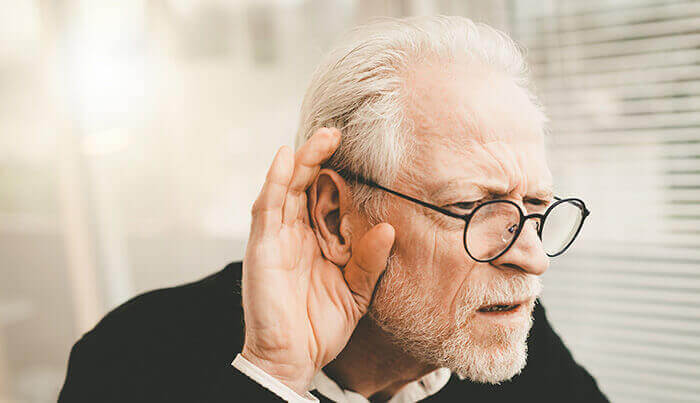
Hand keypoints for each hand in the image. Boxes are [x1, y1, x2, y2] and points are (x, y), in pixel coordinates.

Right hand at [240, 128, 395, 394]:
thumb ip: (370, 261)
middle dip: (321, 157)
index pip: (327, 200)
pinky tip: (286, 157)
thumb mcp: (356, 291)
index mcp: (318, 242)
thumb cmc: (321, 325)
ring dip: (303, 159)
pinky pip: (267, 206)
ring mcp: (278, 237)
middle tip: (341, 133)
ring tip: (324, 136)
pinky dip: (274, 180)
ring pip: (287, 188)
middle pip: (306, 185)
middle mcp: (296, 234)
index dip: (340, 175)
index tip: (362, 153)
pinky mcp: (263, 245)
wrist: (293, 358)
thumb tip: (387, 228)